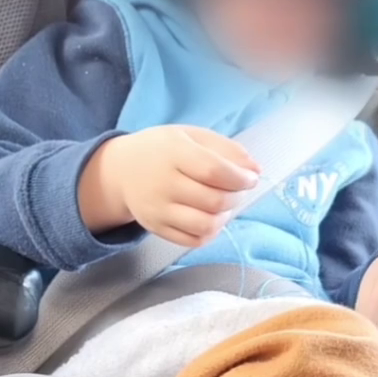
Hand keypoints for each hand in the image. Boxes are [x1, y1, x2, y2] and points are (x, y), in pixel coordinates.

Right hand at [78, 125, 260, 246]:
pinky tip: (209, 216)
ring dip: (225, 216)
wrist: (121, 170)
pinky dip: (210, 231)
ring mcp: (158, 210)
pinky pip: (193, 240)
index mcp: (173, 153)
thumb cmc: (163, 150)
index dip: (240, 178)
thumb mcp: (192, 136)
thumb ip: (226, 149)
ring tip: (223, 204)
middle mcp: (162, 184)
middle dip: (237, 197)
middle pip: (214, 200)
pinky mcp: (156, 229)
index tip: (251, 178)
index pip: (214, 171)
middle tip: (238, 189)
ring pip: (205, 225)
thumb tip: (256, 170)